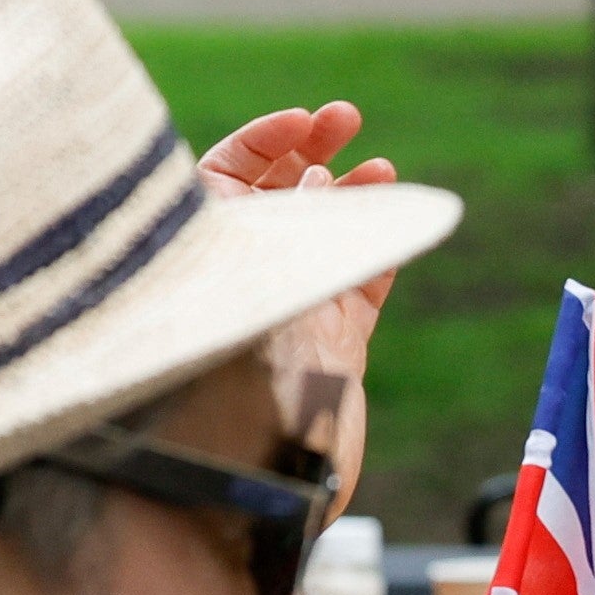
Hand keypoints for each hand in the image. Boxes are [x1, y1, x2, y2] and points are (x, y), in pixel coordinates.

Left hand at [201, 99, 404, 438]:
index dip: (262, 139)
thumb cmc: (218, 383)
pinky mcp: (332, 338)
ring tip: (381, 167)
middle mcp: (239, 273)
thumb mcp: (241, 283)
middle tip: (347, 117)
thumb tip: (318, 177)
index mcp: (198, 253)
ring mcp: (289, 304)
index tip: (303, 121)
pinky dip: (380, 240)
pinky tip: (395, 206)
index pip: (223, 174)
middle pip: (274, 193)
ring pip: (323, 231)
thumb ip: (281, 228)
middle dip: (311, 149)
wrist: (258, 476)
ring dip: (354, 191)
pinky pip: (360, 277)